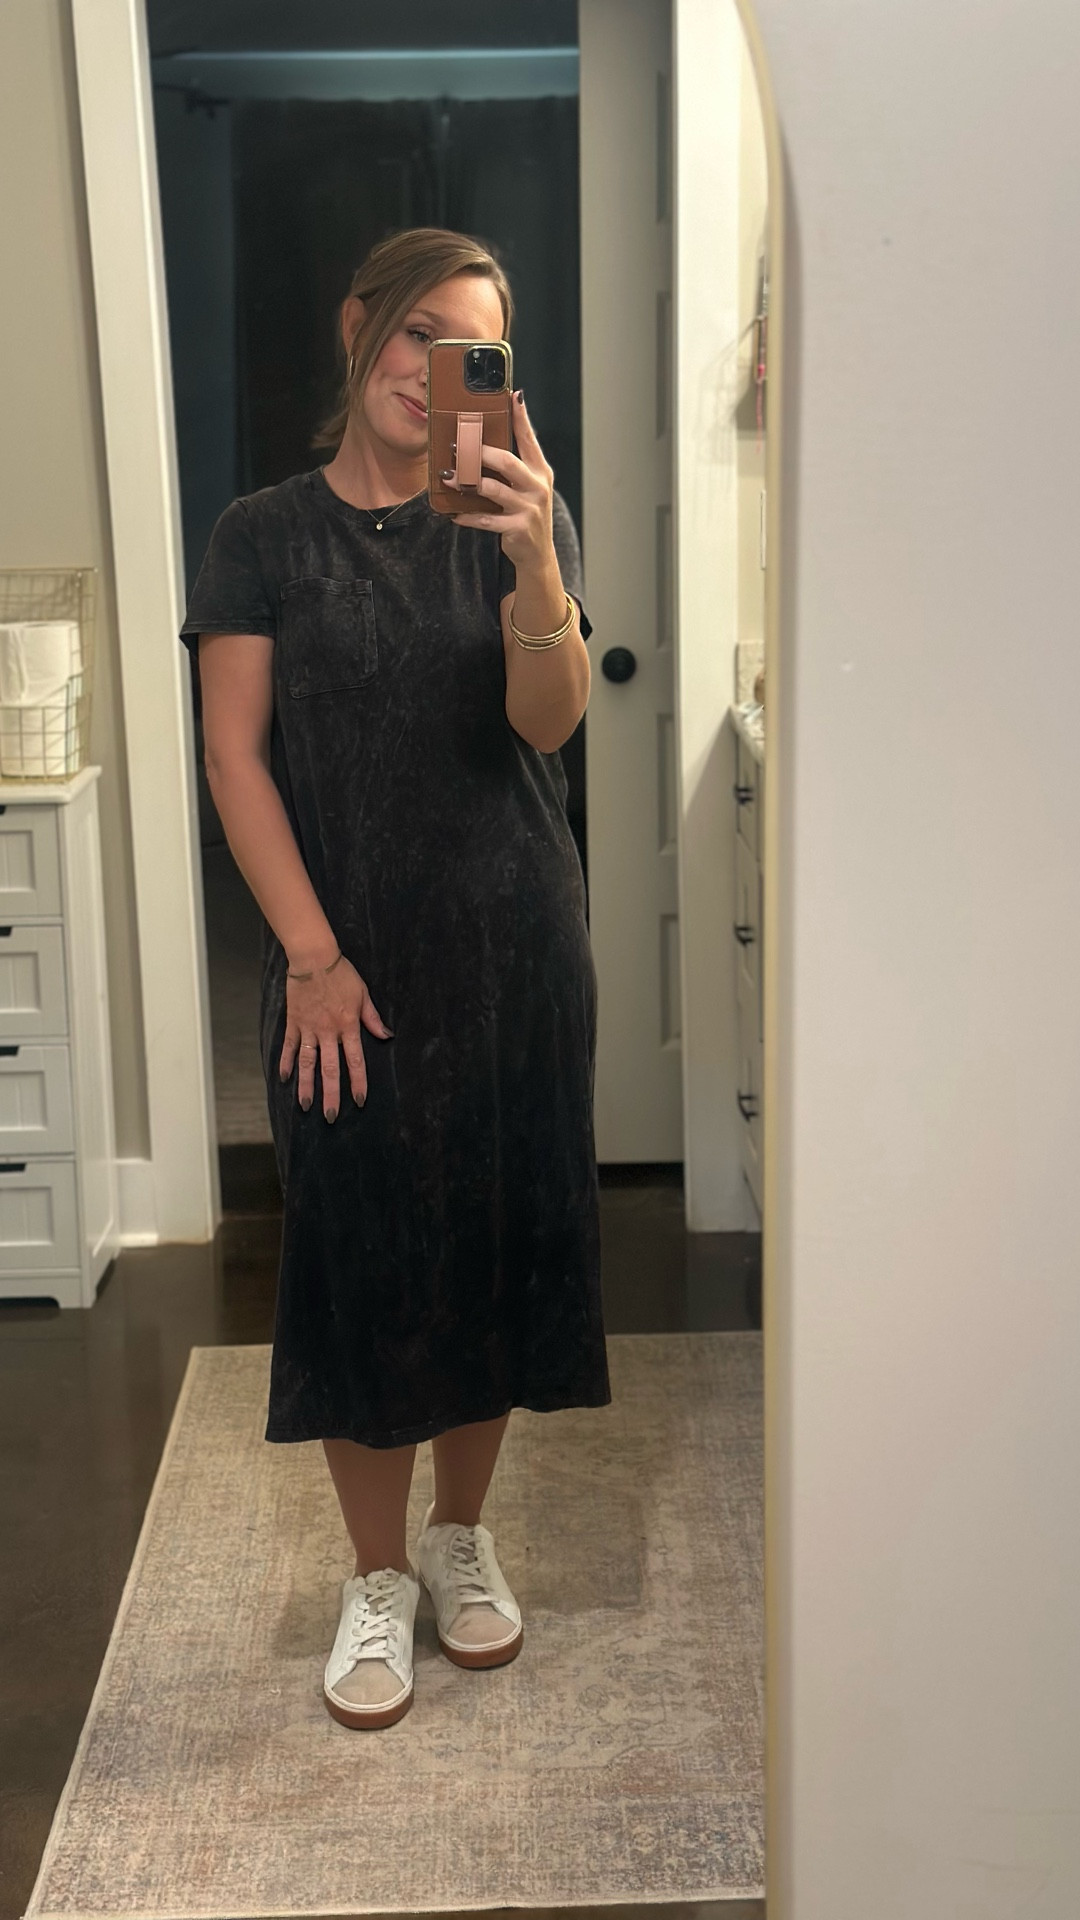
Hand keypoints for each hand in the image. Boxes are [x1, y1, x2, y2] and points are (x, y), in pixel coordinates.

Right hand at [278, 953, 391, 1119]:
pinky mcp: (293, 1022)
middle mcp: (328, 1031)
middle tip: (330, 1116)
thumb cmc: (342, 974)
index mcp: (348, 1025)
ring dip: (306, 1085)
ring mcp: (308, 1028)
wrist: (313, 958)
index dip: (357, 1082)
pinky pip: (288, 1046)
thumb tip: (386, 1036)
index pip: (355, 1060)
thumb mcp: (363, 994)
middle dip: (331, 1094)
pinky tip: (284, 1078)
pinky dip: (285, 1062)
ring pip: (307, 1063)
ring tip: (306, 1106)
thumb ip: (372, 1018)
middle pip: (329, 1069)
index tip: (359, 1101)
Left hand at [450, 391, 553, 570]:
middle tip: (457, 447)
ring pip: (493, 489)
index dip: (521, 417)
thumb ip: (514, 466)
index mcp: (540, 471)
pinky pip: (486, 519)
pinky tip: (454, 513)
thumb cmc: (526, 514)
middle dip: (479, 453)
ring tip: (449, 478)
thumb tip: (485, 443)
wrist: (538, 554)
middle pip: (507, 461)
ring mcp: (528, 508)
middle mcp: (537, 487)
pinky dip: (468, 516)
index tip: (512, 396)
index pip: (529, 439)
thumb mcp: (527, 487)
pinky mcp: (517, 529)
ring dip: (468, 482)